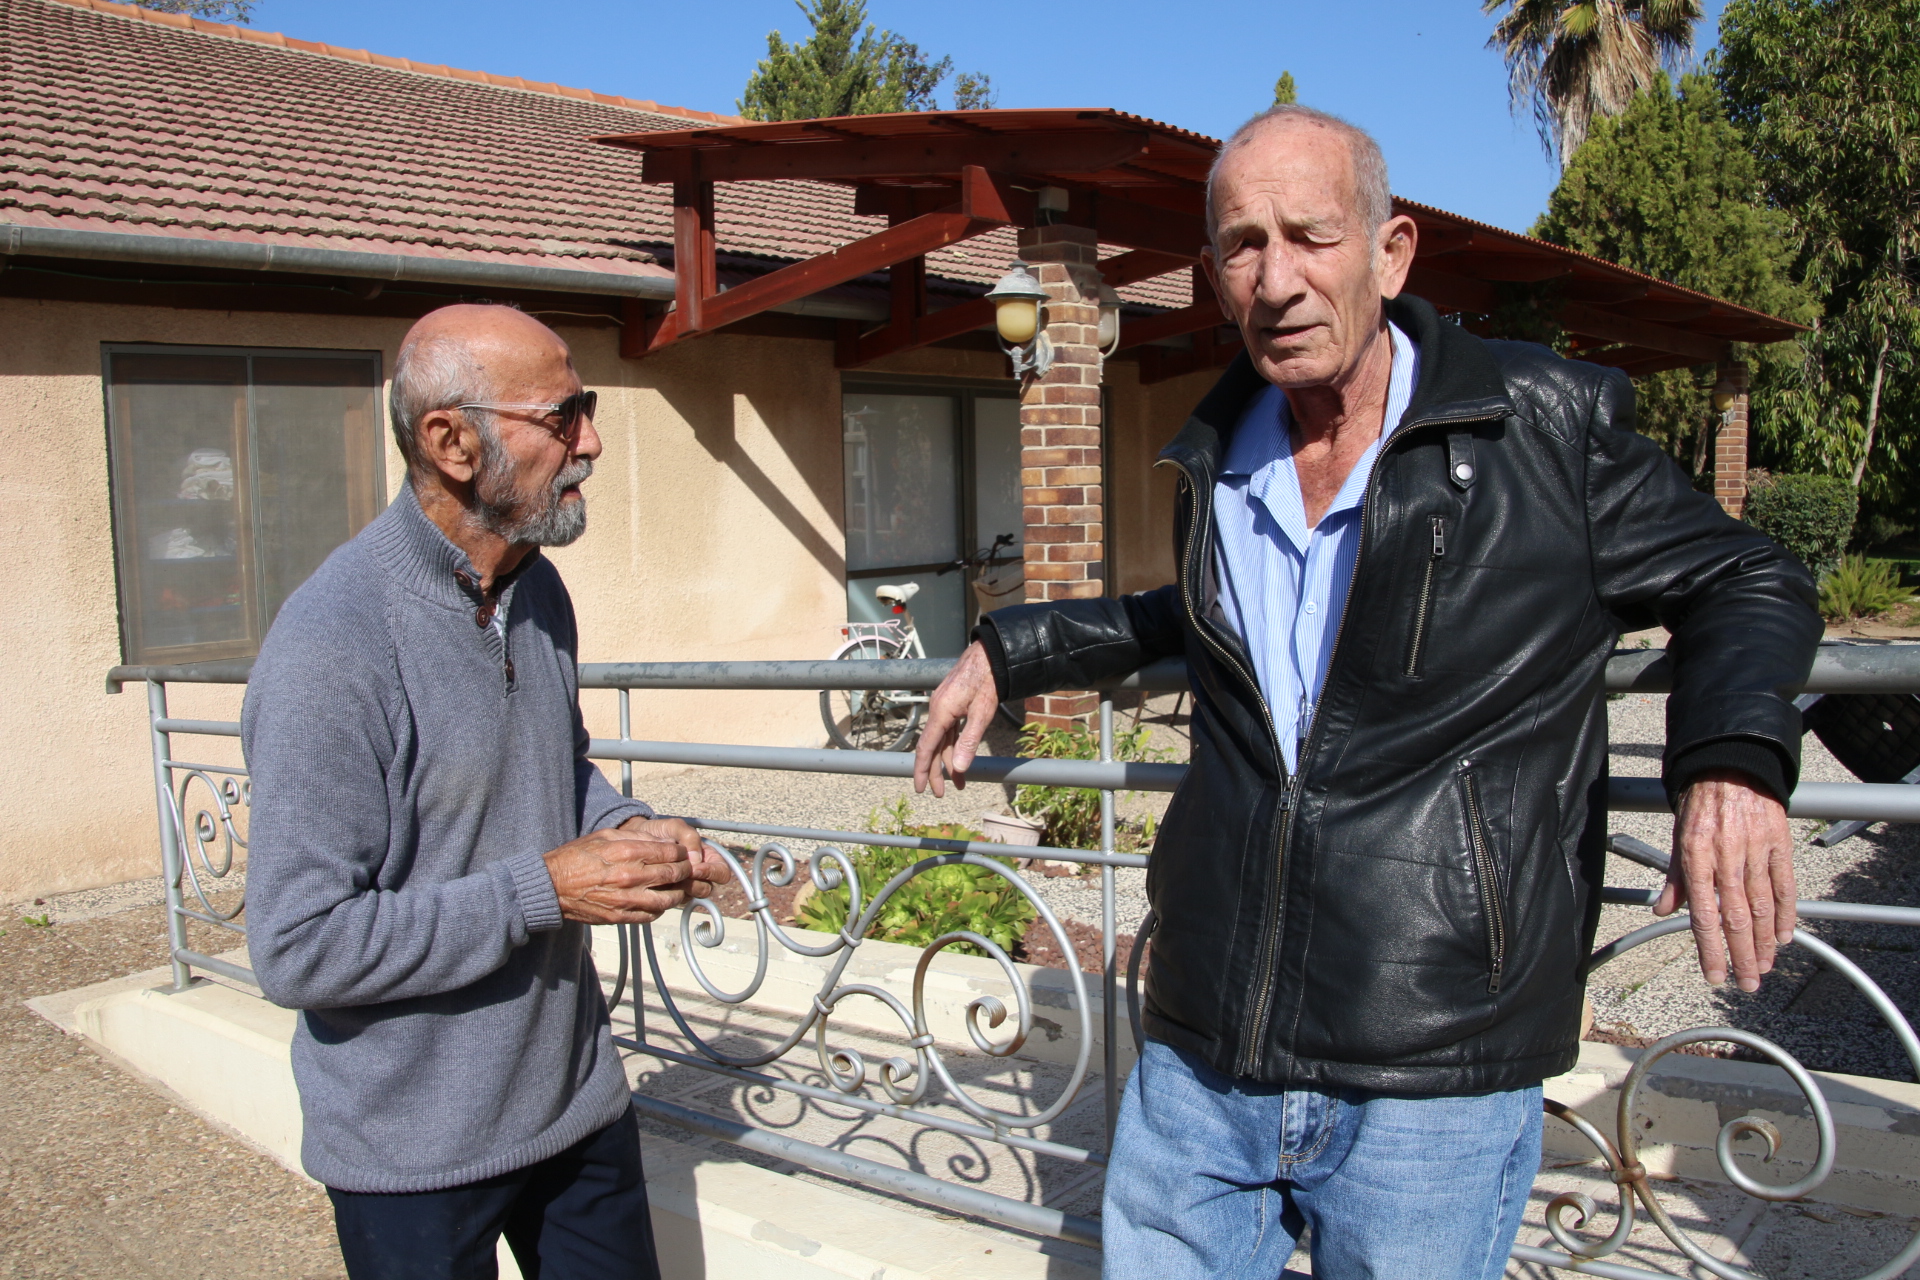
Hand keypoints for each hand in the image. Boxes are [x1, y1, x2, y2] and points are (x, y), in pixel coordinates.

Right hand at [542, 820, 720, 925]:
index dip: (681, 853)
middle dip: (685, 871)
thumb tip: (662, 842)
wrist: (552, 886)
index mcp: (626, 852)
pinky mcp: (620, 917)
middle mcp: (629, 876)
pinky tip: (659, 901)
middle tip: (685, 869)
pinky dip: (661, 908)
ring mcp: (626, 899)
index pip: (669, 853)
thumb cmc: (576, 858)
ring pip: (668, 899)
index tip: (682, 853)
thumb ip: (636, 837)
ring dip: (678, 892)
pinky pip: (651, 915)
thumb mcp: (605, 835)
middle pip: (673, 874)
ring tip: (677, 887)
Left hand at [620, 815, 733, 892]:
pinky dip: (670, 894)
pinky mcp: (672, 893)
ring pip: (693, 896)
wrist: (636, 839)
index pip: (722, 872)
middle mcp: (700, 874)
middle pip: (709, 888)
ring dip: (683, 890)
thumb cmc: (659, 831)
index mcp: (708, 858)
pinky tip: (659, 885)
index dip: (712, 872)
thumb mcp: (675, 827)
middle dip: (695, 883)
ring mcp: (686, 885)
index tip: (695, 868)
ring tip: (668, 879)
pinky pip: (676, 900)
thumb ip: (689, 837)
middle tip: (680, 875)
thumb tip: (696, 859)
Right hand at [913, 641, 1001, 797]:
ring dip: (949, 761)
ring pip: (942, 740)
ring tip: (959, 782)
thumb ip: (969, 741)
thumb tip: (960, 768)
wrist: (991, 653)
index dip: (922, 770)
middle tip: (940, 793)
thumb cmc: (988, 679)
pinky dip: (953, 746)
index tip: (920, 788)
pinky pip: (948, 730)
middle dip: (936, 772)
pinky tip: (958, 758)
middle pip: (932, 747)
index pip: (926, 748)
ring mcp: (944, 706)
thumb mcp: (982, 713)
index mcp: (941, 712)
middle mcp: (938, 709)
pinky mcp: (951, 703)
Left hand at [1654, 770, 1795, 991]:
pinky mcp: (1779, 845)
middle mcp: (1726, 858)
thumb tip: (1663, 911)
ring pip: (1762, 908)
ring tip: (1764, 967)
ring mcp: (1756, 852)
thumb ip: (1674, 879)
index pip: (1704, 916)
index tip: (1716, 976)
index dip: (1710, 950)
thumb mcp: (1678, 839)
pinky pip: (1784, 886)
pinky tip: (1784, 937)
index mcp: (1696, 858)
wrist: (1731, 766)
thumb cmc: (1700, 804)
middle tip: (1748, 984)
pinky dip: (1786, 914)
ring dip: (1763, 943)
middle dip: (1742, 957)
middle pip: (1736, 919)